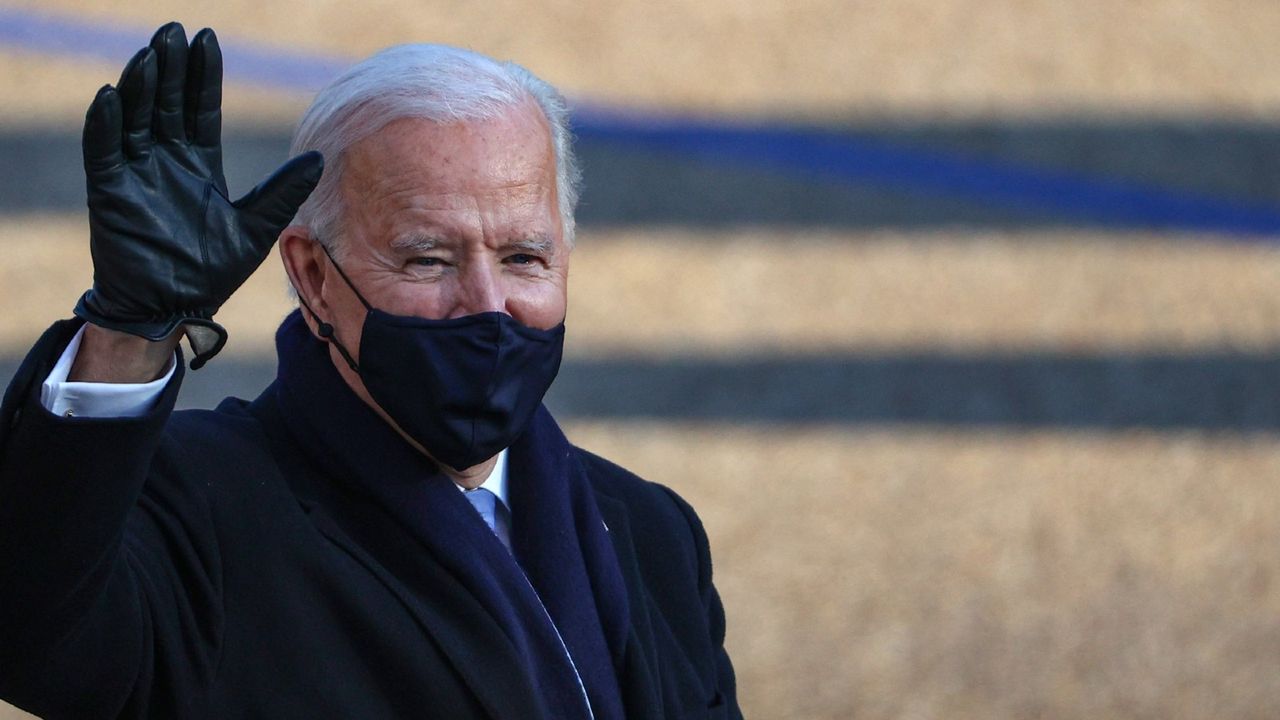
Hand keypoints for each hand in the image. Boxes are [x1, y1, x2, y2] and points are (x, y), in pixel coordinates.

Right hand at [74, 22, 322, 369]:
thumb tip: (318, 159)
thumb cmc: (213, 269)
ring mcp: (137, 173)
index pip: (200, 108)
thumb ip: (282, 192)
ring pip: (136, 117)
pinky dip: (106, 124)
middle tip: (174, 32)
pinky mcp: (111, 191)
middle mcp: (166, 160)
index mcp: (199, 163)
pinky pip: (104, 151)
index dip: (203, 76)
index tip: (207, 40)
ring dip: (141, 86)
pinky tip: (112, 96)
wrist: (176, 306)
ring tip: (150, 55)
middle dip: (171, 68)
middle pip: (167, 103)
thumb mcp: (256, 226)